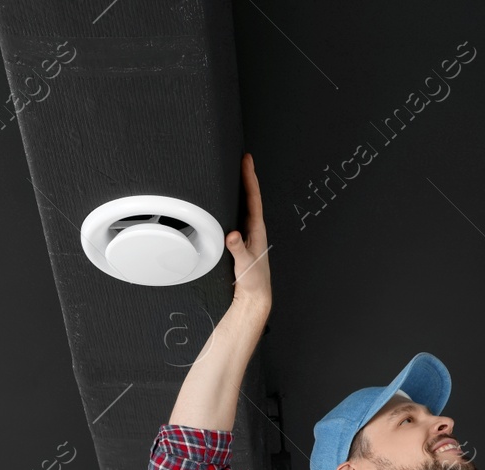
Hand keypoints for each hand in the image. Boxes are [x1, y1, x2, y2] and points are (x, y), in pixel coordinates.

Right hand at [227, 152, 270, 306]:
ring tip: (237, 171)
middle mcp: (253, 229)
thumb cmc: (253, 282)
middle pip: (250, 196)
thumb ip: (238, 250)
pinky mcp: (240, 239)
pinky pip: (237, 214)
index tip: (247, 161)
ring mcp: (247, 233)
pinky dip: (234, 203)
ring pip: (244, 205)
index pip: (253, 198)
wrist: (253, 296)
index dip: (250, 178)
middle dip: (246, 176)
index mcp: (257, 231)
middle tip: (243, 158)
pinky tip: (228, 198)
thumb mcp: (244, 265)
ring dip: (241, 188)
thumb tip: (232, 235)